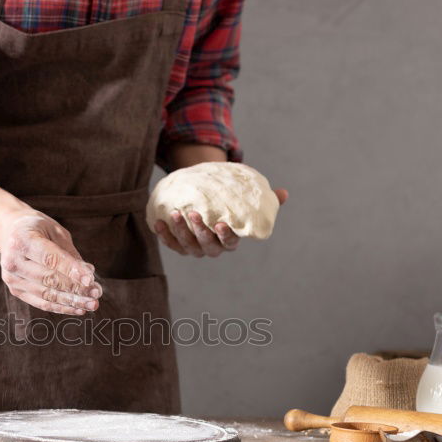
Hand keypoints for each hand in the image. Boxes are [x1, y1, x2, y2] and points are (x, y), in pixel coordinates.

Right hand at [0, 211, 102, 315]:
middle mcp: (12, 261)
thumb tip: (88, 276)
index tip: (90, 279)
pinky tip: (78, 309)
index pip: (49, 258)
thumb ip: (70, 253)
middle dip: (75, 288)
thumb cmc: (39, 229)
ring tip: (92, 303)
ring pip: (46, 295)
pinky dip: (61, 307)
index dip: (71, 270)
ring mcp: (12, 278)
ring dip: (72, 301)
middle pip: (48, 279)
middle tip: (97, 292)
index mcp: (21, 240)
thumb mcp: (55, 232)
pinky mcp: (16, 290)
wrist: (11, 233)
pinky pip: (42, 303)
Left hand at [153, 188, 288, 256]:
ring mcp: (194, 248)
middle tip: (193, 213)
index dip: (225, 236)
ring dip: (180, 231)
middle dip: (200, 231)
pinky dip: (164, 235)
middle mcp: (212, 248)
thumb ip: (264, 199)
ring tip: (174, 213)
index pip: (230, 242)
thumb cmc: (228, 203)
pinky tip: (157, 222)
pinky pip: (170, 243)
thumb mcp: (244, 200)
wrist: (204, 201)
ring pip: (187, 245)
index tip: (221, 223)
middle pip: (206, 246)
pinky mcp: (178, 244)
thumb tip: (283, 194)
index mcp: (230, 240)